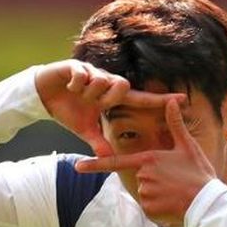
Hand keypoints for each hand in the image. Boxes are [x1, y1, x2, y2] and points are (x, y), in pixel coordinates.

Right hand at [35, 60, 184, 155]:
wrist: (43, 94)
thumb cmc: (68, 110)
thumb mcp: (84, 130)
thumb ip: (98, 142)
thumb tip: (108, 160)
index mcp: (111, 97)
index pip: (140, 98)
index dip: (160, 100)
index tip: (183, 99)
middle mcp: (106, 82)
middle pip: (122, 85)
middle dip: (108, 97)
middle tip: (95, 104)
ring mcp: (92, 73)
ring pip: (101, 80)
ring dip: (88, 93)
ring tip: (76, 95)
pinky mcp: (76, 66)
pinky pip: (82, 75)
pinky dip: (75, 84)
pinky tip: (69, 87)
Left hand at [75, 98, 216, 226]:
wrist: (207, 203)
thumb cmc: (199, 173)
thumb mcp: (188, 146)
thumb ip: (175, 124)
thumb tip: (172, 101)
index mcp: (149, 159)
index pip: (116, 162)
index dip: (95, 165)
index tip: (78, 166)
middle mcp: (143, 176)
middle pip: (140, 177)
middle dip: (154, 179)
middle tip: (175, 181)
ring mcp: (145, 193)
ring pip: (144, 192)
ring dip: (157, 193)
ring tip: (176, 192)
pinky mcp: (149, 209)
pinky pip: (149, 207)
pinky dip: (159, 207)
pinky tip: (173, 203)